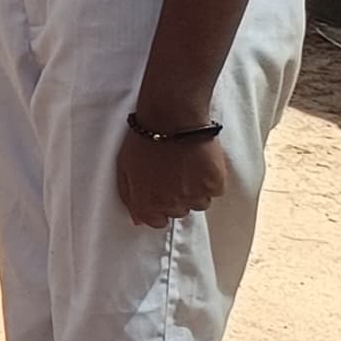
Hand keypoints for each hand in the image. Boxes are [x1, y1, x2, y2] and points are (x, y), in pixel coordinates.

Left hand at [116, 128, 230, 228]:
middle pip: (178, 211)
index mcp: (148, 204)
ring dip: (195, 190)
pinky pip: (215, 190)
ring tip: (187, 166)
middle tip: (173, 173)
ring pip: (199, 203)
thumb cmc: (143, 141)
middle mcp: (172, 205)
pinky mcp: (215, 184)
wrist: (171, 119)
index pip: (156, 222)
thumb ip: (129, 197)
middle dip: (175, 196)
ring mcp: (195, 196)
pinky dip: (210, 180)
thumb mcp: (124, 169)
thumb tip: (138, 220)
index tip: (160, 192)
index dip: (157, 207)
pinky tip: (200, 162)